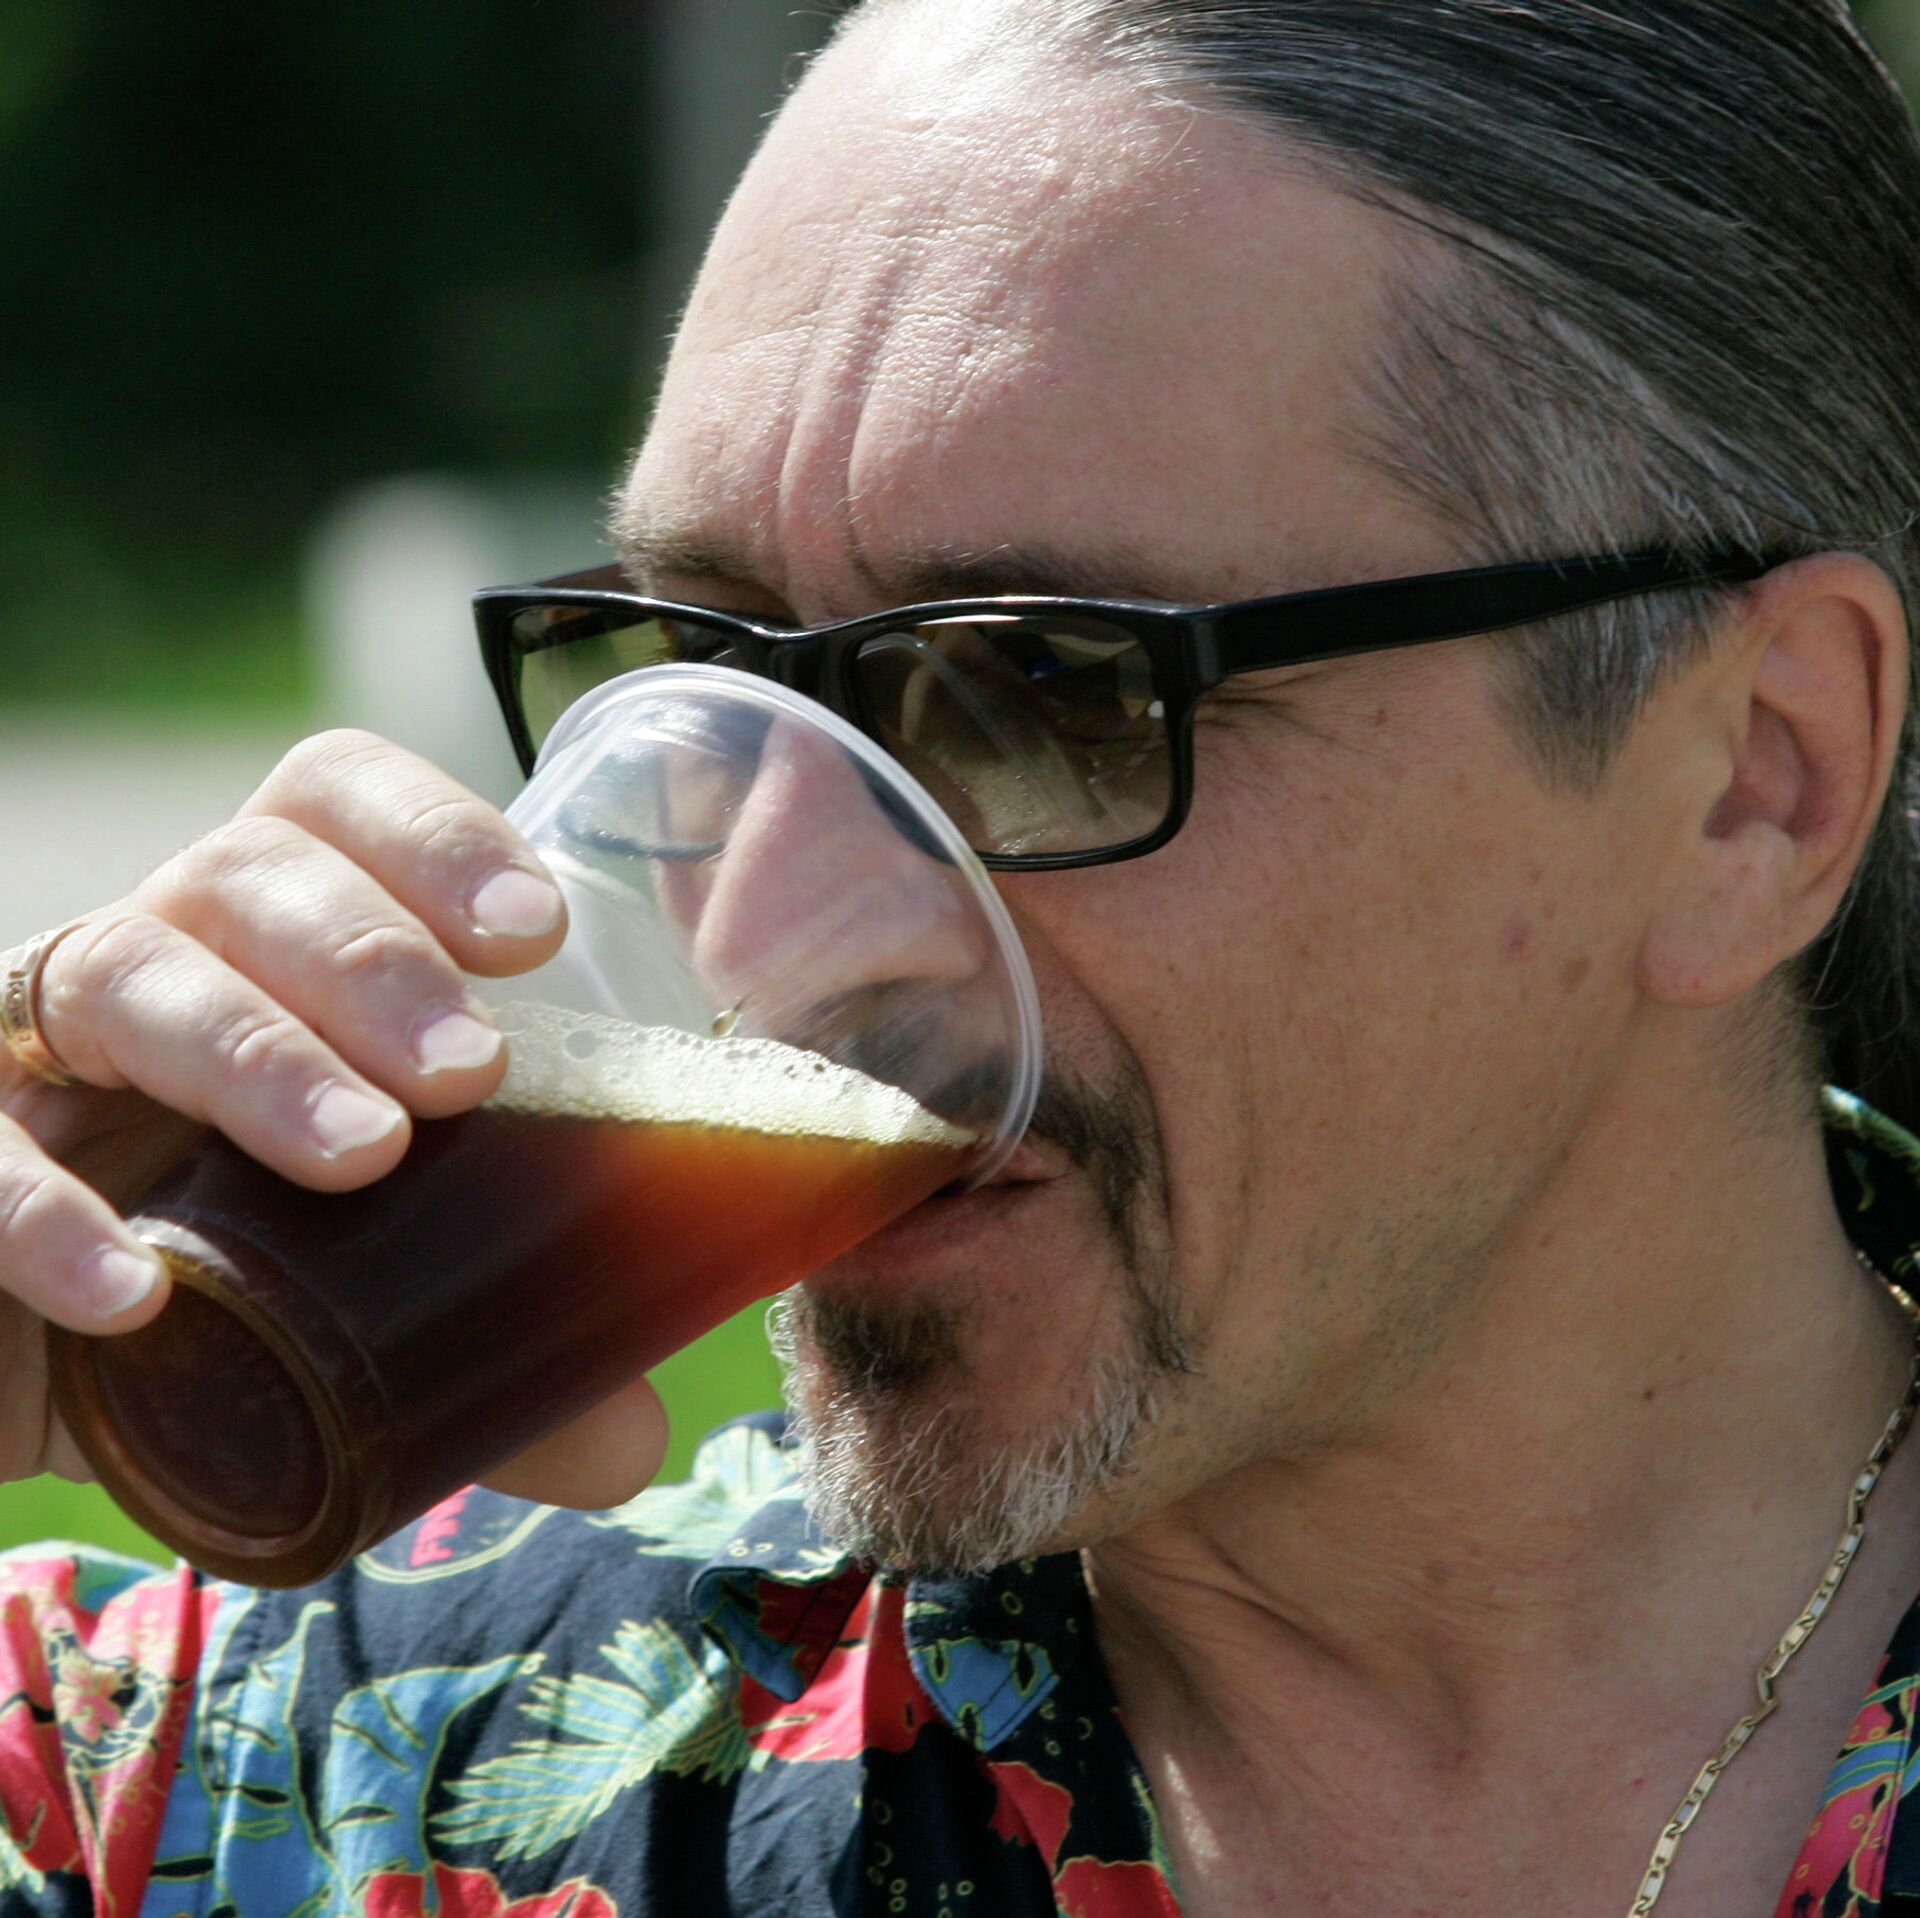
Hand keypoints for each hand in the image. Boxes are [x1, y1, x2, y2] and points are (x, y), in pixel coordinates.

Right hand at [0, 730, 668, 1507]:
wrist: (36, 1372)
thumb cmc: (229, 1284)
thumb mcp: (367, 1299)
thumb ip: (497, 1350)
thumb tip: (632, 1439)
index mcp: (274, 945)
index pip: (335, 804)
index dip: (432, 835)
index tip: (536, 934)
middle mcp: (156, 958)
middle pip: (250, 874)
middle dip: (373, 959)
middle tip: (471, 1075)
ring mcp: (31, 1045)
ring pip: (124, 972)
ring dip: (256, 1056)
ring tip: (365, 1159)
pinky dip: (46, 1213)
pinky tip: (138, 1292)